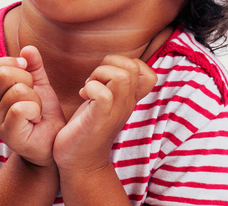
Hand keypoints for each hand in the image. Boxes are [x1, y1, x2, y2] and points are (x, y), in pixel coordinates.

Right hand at [0, 46, 65, 166]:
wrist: (53, 143)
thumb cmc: (44, 114)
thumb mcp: (41, 86)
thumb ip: (35, 66)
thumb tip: (28, 48)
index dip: (8, 62)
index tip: (25, 69)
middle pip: (3, 74)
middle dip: (27, 79)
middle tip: (34, 95)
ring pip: (17, 91)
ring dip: (35, 99)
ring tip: (36, 111)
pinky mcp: (8, 133)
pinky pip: (20, 109)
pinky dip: (35, 110)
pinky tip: (36, 119)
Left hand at [53, 55, 156, 172]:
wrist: (80, 163)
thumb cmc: (87, 129)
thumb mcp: (106, 103)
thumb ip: (111, 84)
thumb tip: (104, 64)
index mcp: (129, 99)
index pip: (148, 73)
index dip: (127, 63)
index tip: (108, 77)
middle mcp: (127, 104)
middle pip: (133, 66)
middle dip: (109, 64)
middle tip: (94, 80)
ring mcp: (115, 112)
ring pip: (122, 76)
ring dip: (99, 74)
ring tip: (88, 88)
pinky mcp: (100, 119)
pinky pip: (105, 94)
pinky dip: (91, 88)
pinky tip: (83, 96)